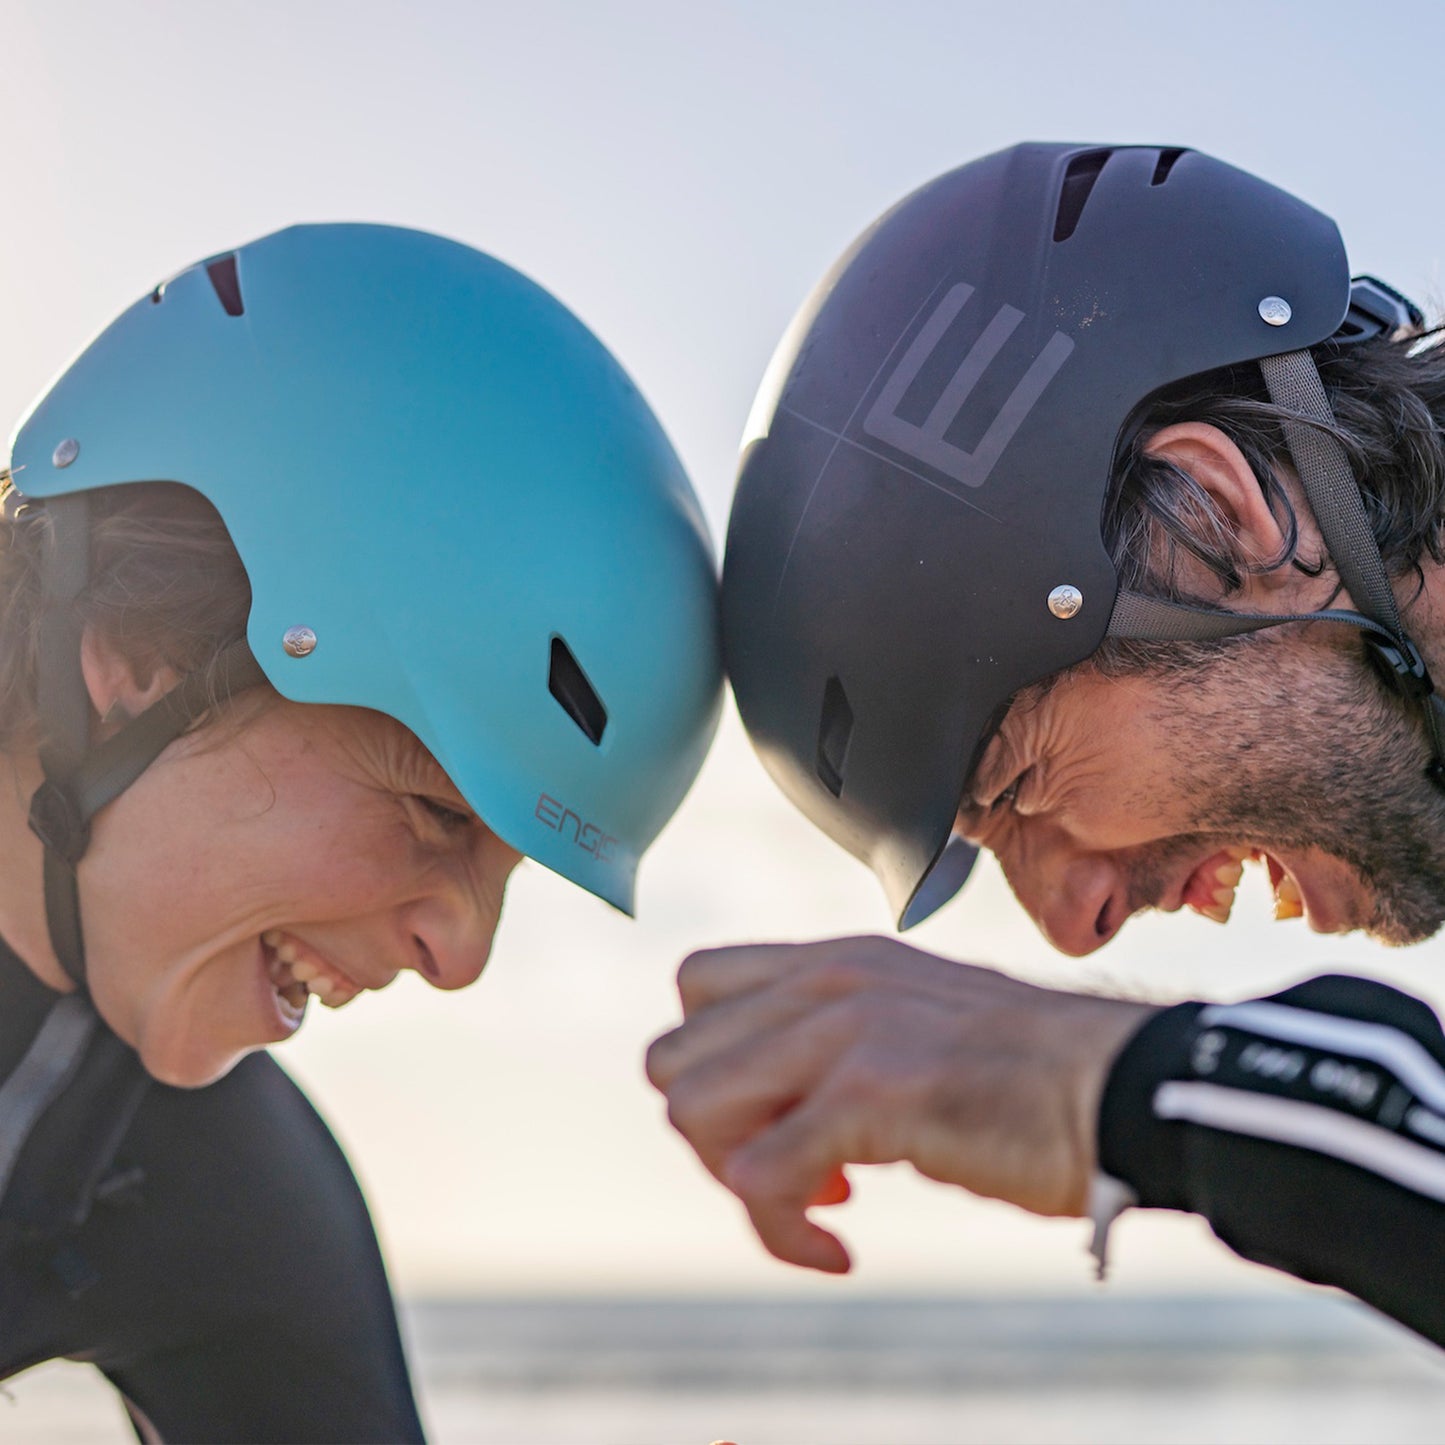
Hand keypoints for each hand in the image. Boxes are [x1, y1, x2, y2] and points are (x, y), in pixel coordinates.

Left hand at [646, 936, 1154, 1272]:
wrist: (1127, 1085)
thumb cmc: (1034, 1072)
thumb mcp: (913, 1018)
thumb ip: (839, 1035)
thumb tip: (775, 1100)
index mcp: (836, 959)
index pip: (697, 984)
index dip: (715, 1061)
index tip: (775, 1114)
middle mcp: (827, 981)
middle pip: (676, 1057)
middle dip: (714, 1134)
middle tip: (788, 1171)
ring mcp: (846, 1031)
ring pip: (693, 1108)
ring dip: (736, 1181)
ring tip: (818, 1205)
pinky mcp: (872, 1094)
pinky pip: (756, 1179)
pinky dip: (781, 1232)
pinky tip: (839, 1247)